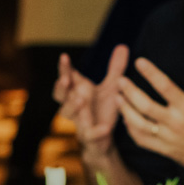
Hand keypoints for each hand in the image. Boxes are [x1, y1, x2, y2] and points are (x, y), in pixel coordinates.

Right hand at [56, 44, 128, 159]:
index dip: (64, 68)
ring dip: (72, 106)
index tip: (64, 57)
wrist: (105, 138)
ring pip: (68, 114)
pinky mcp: (89, 137)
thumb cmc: (102, 110)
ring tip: (80, 99)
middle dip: (61, 87)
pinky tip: (104, 127)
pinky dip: (96, 131)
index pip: (67, 77)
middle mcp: (74, 104)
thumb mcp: (111, 87)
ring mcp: (79, 120)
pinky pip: (90, 134)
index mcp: (77, 91)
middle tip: (65, 79)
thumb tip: (122, 46)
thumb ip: (115, 69)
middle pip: (60, 95)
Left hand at [118, 59, 183, 183]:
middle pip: (146, 106)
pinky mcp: (163, 149)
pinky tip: (126, 119)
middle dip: (130, 92)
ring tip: (117, 99)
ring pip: (139, 124)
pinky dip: (131, 129)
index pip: (165, 86)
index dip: (151, 73)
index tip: (140, 62)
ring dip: (125, 111)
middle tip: (120, 81)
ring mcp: (167, 138)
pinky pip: (142, 140)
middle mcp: (175, 123)